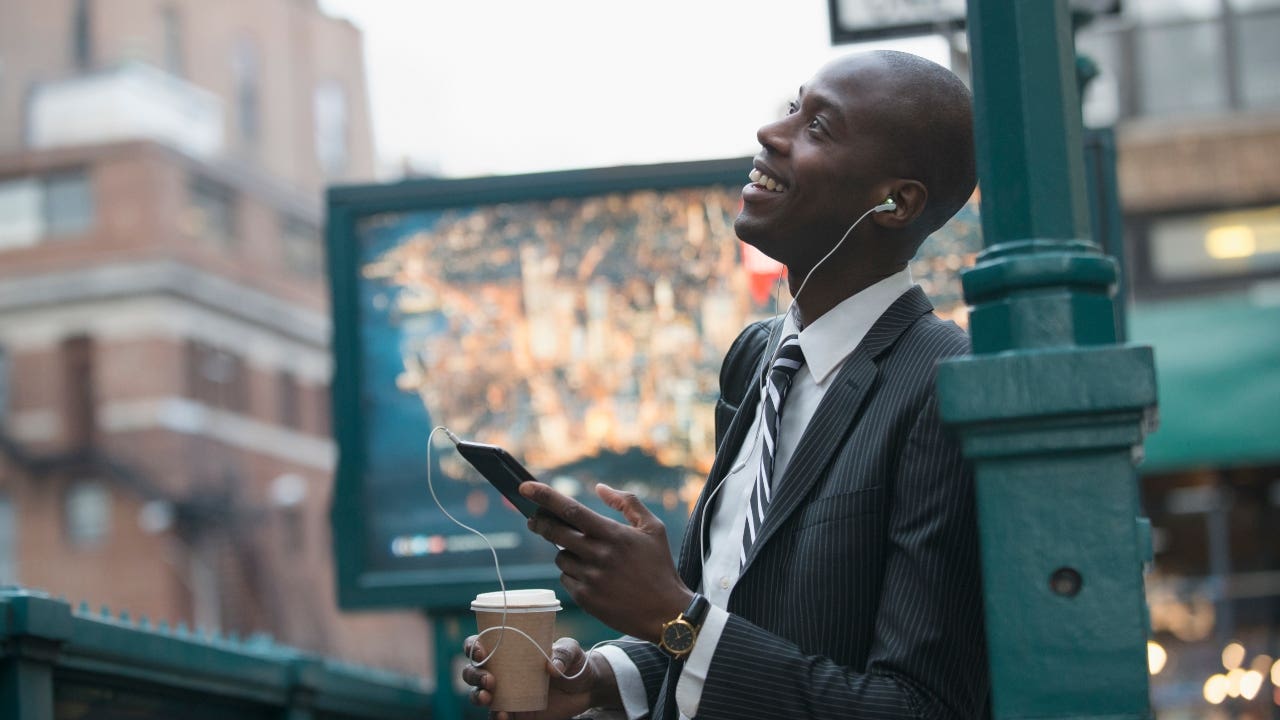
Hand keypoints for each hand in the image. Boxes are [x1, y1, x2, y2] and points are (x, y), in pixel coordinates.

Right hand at [461, 636, 617, 718]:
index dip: (473, 646)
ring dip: (477, 696)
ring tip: (489, 698)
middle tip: (490, 680)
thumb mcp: (572, 651)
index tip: (480, 651)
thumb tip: (551, 668)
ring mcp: (507, 694)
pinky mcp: (516, 713)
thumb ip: (563, 654)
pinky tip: (503, 715)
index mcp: (510, 650)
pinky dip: (496, 717)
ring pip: (478, 695)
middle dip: (474, 675)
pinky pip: (497, 717)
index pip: (481, 644)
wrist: (586, 688)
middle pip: (472, 672)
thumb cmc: (574, 662)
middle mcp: (503, 671)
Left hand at [521, 481, 692, 642]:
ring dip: (565, 551)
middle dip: (539, 522)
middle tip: (534, 518)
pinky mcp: (585, 599)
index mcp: (613, 535)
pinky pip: (565, 578)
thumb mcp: (653, 528)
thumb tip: (599, 488)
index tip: (525, 486)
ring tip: (587, 557)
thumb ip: (627, 502)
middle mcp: (598, 556)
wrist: (666, 613)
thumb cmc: (659, 567)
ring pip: (560, 557)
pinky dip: (572, 573)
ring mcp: (590, 579)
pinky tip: (592, 576)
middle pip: (555, 532)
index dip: (545, 496)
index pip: (571, 510)